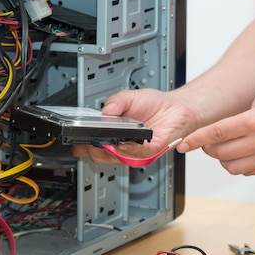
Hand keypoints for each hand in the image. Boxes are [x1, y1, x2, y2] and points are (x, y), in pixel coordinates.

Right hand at [72, 88, 197, 163]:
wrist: (176, 106)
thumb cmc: (154, 104)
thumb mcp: (128, 97)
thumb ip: (115, 101)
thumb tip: (105, 111)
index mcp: (112, 135)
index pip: (90, 146)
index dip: (81, 144)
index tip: (77, 137)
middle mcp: (123, 146)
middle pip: (99, 157)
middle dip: (91, 149)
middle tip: (89, 139)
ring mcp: (136, 151)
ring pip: (116, 158)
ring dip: (109, 150)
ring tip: (105, 141)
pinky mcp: (151, 151)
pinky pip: (138, 155)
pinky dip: (129, 149)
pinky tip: (124, 143)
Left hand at [178, 89, 254, 174]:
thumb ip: (241, 116)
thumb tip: (225, 129)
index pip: (216, 133)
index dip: (195, 140)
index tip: (182, 145)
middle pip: (219, 153)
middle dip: (208, 148)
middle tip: (208, 141)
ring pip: (230, 167)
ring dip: (223, 159)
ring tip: (228, 147)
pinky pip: (247, 172)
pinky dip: (239, 165)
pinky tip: (244, 153)